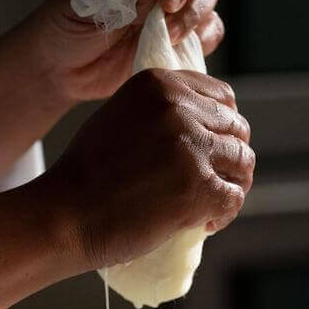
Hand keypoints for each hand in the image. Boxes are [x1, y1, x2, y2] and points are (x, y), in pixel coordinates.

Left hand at [26, 0, 223, 104]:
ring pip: (208, 12)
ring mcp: (171, 20)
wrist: (58, 68)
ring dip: (197, 25)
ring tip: (170, 40)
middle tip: (169, 24)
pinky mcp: (173, 50)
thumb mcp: (85, 1)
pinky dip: (200, 47)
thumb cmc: (65, 25)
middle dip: (193, 3)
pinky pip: (203, 43)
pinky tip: (176, 53)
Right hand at [38, 68, 253, 271]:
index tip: (211, 149)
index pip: (221, 96)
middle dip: (230, 156)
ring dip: (233, 184)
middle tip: (214, 181)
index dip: (223, 126)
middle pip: (236, 128)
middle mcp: (178, 109)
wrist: (66, 216)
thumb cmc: (85, 176)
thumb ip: (159, 112)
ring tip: (213, 204)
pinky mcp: (197, 188)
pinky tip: (205, 223)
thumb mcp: (119, 118)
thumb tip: (201, 124)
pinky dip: (225, 213)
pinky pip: (233, 197)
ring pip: (242, 161)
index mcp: (159, 85)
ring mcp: (190, 149)